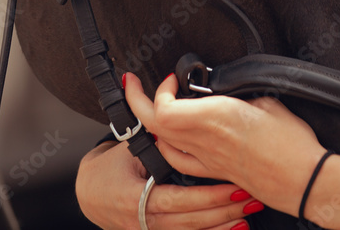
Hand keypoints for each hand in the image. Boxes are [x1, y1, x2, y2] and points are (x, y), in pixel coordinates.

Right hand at [76, 139, 261, 229]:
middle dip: (225, 211)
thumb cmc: (107, 169)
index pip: (180, 201)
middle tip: (251, 198)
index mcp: (134, 198)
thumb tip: (177, 119)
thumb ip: (153, 143)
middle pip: (191, 221)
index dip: (210, 196)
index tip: (235, 186)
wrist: (88, 195)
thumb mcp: (126, 152)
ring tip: (248, 214)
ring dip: (222, 226)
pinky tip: (231, 229)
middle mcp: (142, 222)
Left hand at [124, 72, 326, 216]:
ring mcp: (207, 161)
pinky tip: (170, 138)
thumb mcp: (268, 100)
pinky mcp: (215, 174)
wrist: (305, 180)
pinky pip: (178, 161)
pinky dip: (167, 146)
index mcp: (216, 117)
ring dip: (151, 122)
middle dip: (137, 101)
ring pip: (162, 143)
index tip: (172, 79)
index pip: (165, 108)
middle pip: (153, 124)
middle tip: (133, 83)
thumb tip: (227, 87)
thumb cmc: (293, 145)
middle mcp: (205, 140)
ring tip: (151, 105)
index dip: (160, 90)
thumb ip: (239, 92)